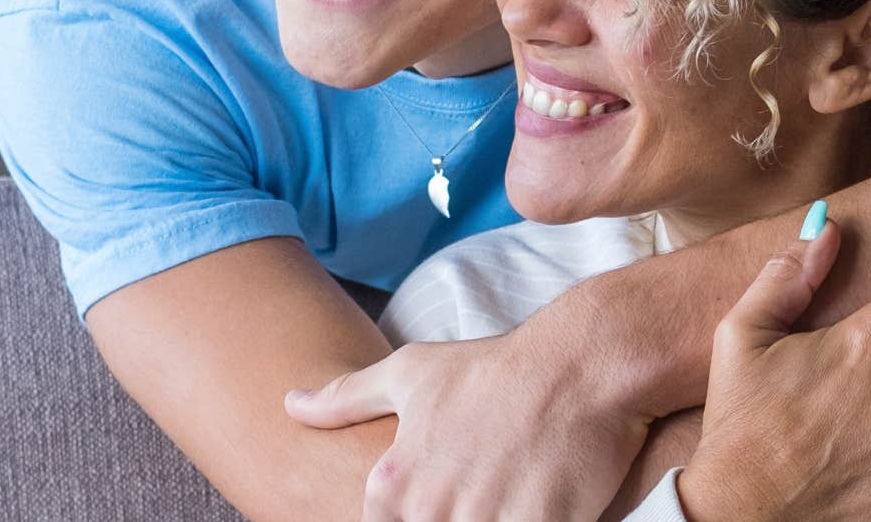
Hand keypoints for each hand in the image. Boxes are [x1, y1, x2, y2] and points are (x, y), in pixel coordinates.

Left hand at [283, 314, 647, 520]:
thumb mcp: (411, 373)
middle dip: (463, 519)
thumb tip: (291, 404)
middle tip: (488, 486)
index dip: (421, 517)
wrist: (578, 364)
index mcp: (393, 486)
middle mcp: (433, 510)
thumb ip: (346, 398)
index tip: (452, 494)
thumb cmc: (494, 369)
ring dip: (498, 520)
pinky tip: (543, 499)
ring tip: (512, 486)